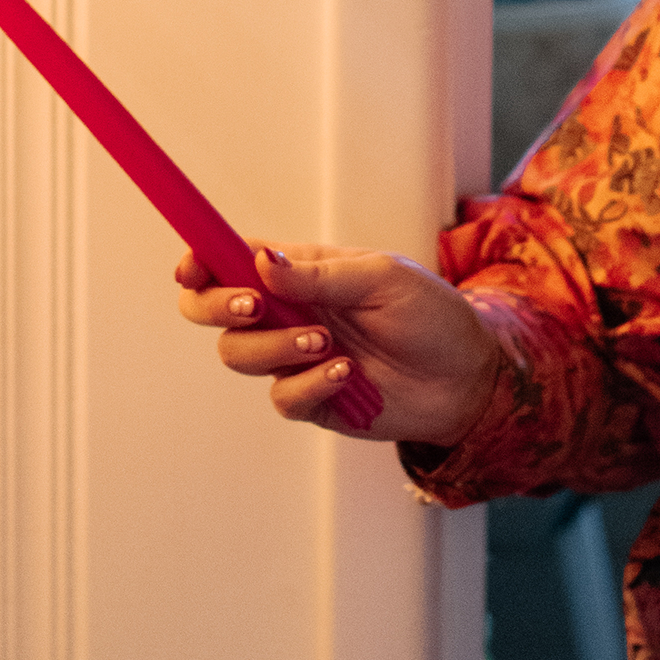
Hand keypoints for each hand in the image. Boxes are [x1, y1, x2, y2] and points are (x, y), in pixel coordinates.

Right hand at [174, 241, 503, 447]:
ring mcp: (293, 358)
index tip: (193, 267)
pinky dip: (310, 384)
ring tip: (327, 341)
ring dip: (275, 346)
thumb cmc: (430, 315)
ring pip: (238, 355)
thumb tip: (262, 261)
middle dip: (218, 307)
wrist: (465, 377)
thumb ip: (318, 274)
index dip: (200, 260)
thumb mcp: (383, 277)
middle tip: (256, 306)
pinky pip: (282, 397)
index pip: (230, 259)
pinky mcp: (310, 399)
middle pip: (211, 310)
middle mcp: (286, 312)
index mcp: (298, 271)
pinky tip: (347, 373)